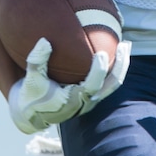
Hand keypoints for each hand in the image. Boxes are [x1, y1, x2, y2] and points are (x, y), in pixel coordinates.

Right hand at [8, 37, 130, 133]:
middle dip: (121, 65)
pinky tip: (113, 50)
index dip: (99, 70)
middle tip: (124, 44)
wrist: (32, 115)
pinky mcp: (91, 96)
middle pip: (112, 85)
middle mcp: (86, 102)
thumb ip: (37, 61)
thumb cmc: (31, 95)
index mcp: (73, 100)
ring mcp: (91, 100)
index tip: (102, 53)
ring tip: (125, 45)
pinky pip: (107, 81)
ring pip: (113, 83)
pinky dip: (112, 67)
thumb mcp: (30, 80)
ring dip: (121, 65)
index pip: (92, 86)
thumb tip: (45, 41)